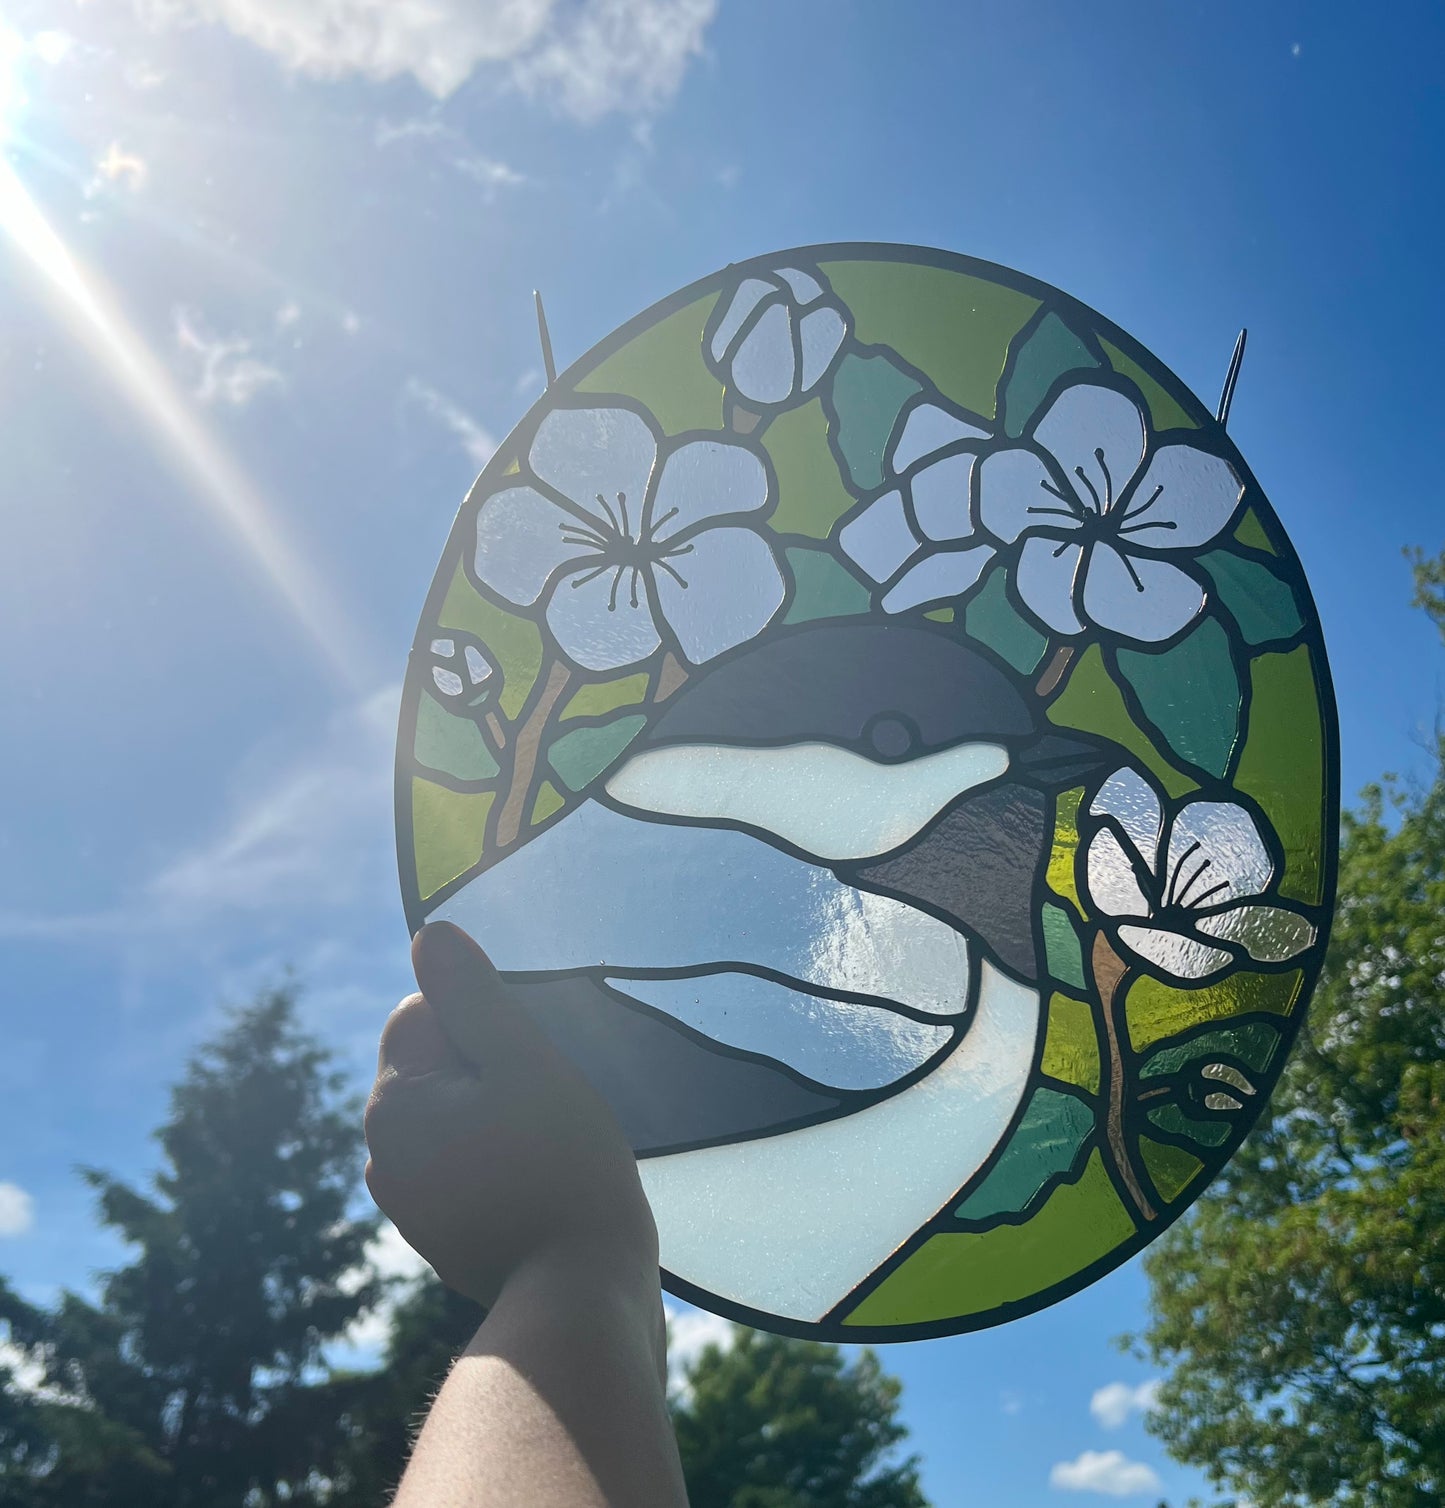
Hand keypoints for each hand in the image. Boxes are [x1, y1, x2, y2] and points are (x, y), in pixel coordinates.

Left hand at [365, 922, 659, 1311]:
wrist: (582, 1292)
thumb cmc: (563, 1165)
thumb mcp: (525, 1062)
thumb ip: (474, 996)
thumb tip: (429, 934)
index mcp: (391, 1104)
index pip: (423, 1011)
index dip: (485, 1023)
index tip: (527, 1064)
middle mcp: (381, 1154)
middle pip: (437, 1064)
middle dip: (489, 1068)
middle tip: (543, 1105)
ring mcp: (407, 1201)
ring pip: (453, 1114)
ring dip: (494, 1114)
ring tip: (545, 1145)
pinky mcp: (438, 1234)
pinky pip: (462, 1163)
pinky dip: (495, 1159)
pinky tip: (537, 1179)